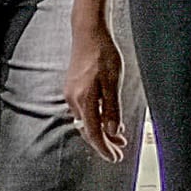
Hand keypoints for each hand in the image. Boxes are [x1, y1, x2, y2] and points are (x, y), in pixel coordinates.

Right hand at [65, 8, 129, 161]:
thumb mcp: (113, 82)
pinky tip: (106, 119)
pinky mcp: (73, 88)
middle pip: (88, 129)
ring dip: (100, 131)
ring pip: (86, 120)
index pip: (93, 133)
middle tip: (119, 152)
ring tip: (117, 137)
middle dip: (104, 143)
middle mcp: (74, 99)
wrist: (88, 32)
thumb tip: (113, 131)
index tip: (115, 158)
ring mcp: (71, 93)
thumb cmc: (102, 53)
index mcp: (84, 100)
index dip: (105, 148)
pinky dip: (95, 119)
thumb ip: (112, 109)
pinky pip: (84, 110)